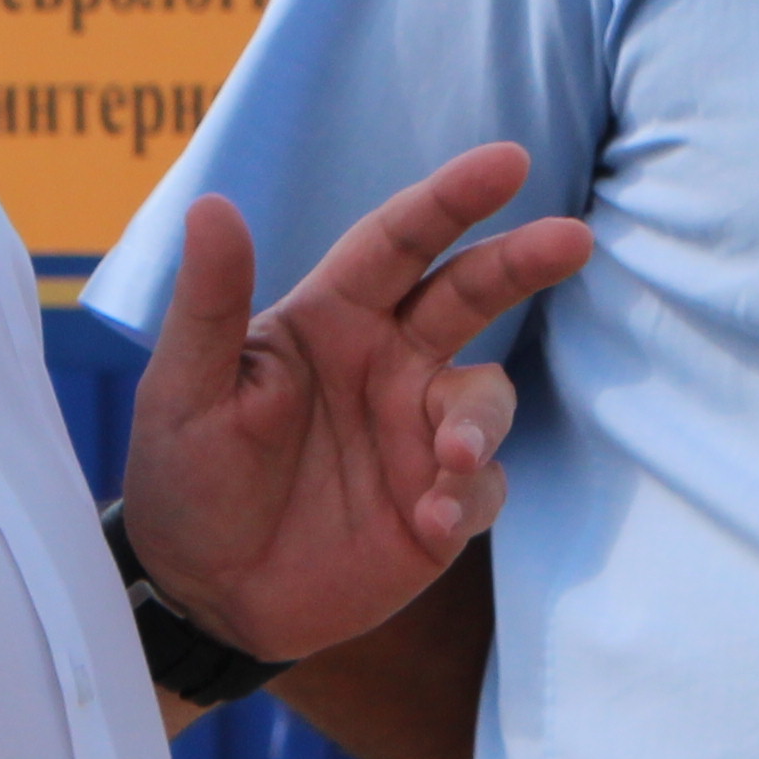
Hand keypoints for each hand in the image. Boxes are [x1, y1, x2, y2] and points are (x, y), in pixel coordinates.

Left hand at [120, 143, 593, 668]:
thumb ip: (209, 303)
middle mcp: (387, 364)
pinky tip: (429, 521)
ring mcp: (418, 435)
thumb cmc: (185, 476)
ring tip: (451, 456)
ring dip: (478, 421)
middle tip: (573, 239)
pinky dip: (467, 496)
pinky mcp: (439, 506)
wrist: (203, 594)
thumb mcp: (185, 390)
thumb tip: (212, 204)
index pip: (398, 242)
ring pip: (486, 399)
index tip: (507, 164)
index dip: (451, 200)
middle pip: (470, 294)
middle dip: (522, 262)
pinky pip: (481, 489)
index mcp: (331, 318)